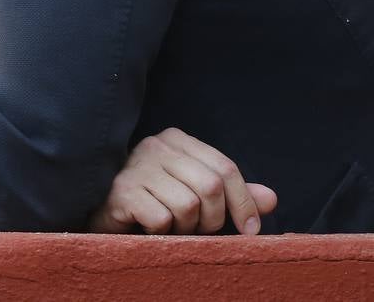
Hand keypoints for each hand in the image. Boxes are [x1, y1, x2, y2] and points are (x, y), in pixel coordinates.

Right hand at [89, 128, 277, 234]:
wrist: (102, 212)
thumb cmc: (153, 202)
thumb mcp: (195, 194)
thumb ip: (231, 194)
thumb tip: (271, 199)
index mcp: (177, 140)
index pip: (225, 167)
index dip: (244, 202)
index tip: (250, 231)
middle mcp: (156, 146)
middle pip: (210, 186)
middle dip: (213, 219)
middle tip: (199, 230)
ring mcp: (136, 167)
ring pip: (187, 205)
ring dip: (185, 228)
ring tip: (170, 227)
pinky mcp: (121, 191)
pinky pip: (161, 219)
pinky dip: (162, 233)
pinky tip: (149, 228)